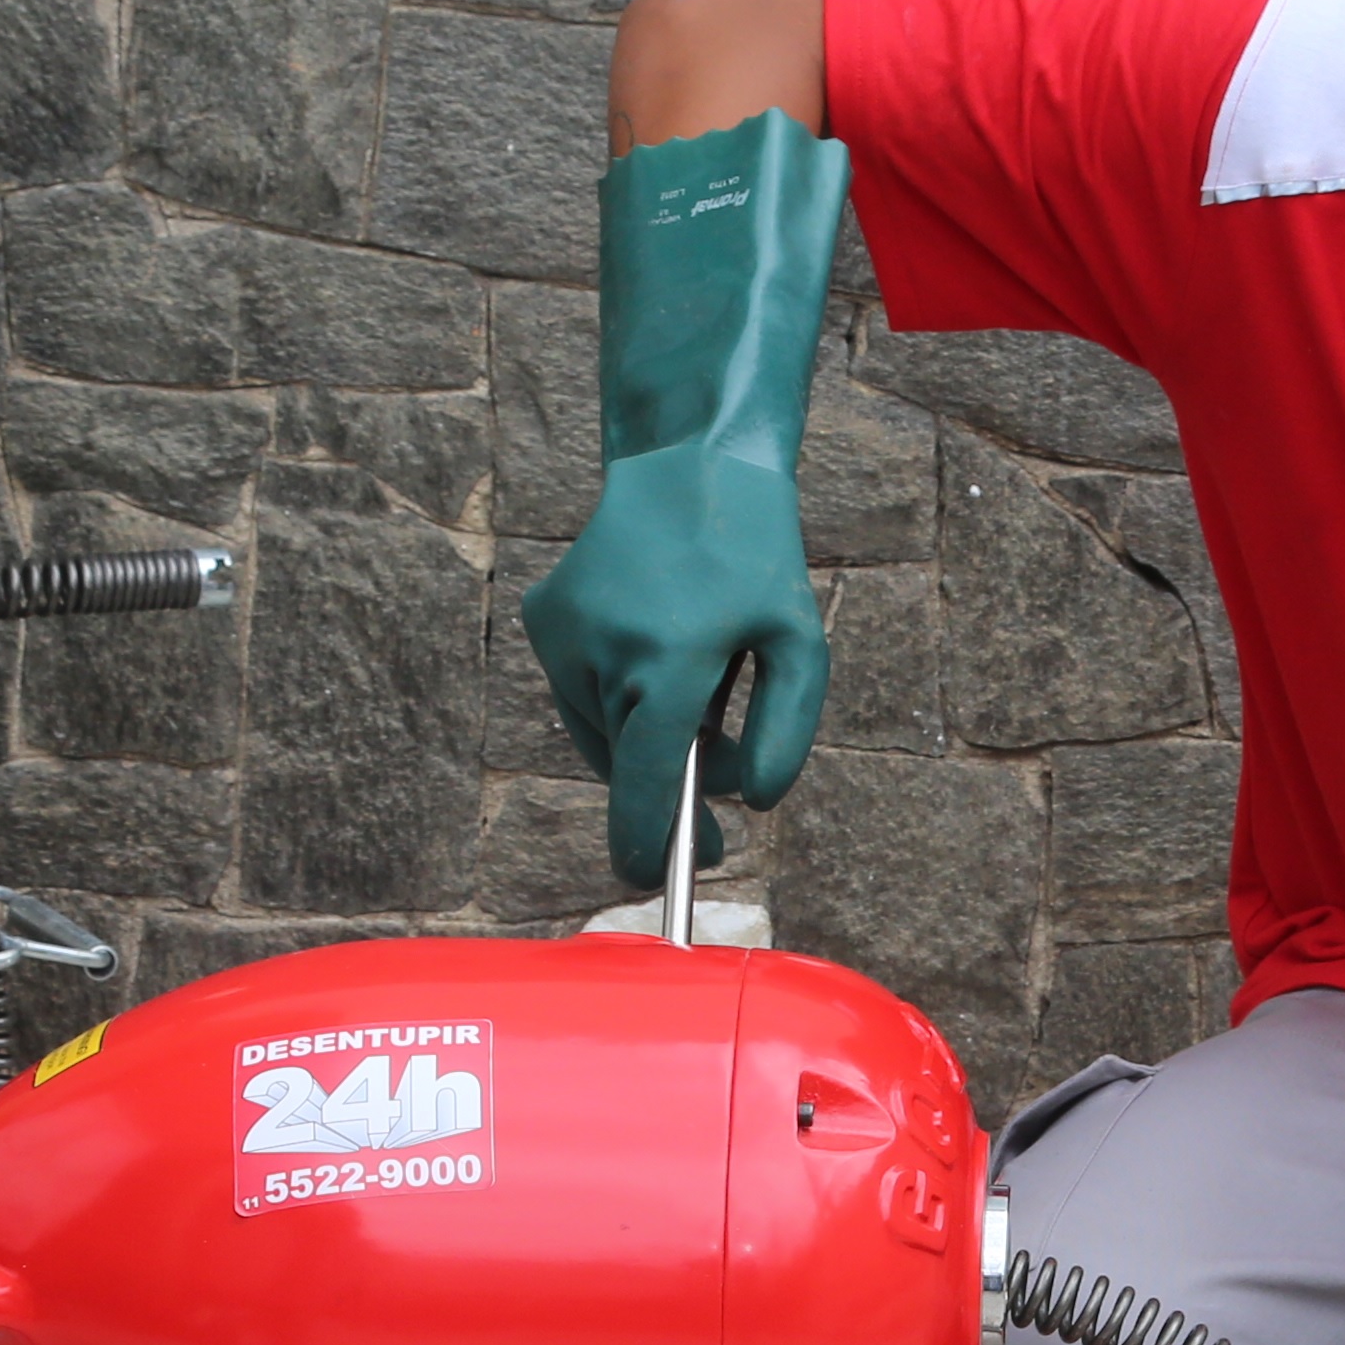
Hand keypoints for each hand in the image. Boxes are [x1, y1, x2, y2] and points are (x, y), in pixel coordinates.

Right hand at [522, 110, 846, 889]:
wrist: (689, 466)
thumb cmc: (756, 559)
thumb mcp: (800, 642)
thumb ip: (786, 730)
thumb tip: (754, 802)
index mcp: (670, 661)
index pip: (648, 780)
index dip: (650, 840)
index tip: (659, 877)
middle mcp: (605, 653)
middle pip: (631, 762)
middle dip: (672, 783)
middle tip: (721, 784)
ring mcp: (564, 637)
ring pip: (601, 730)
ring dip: (643, 733)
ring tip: (693, 689)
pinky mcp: (544, 621)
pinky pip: (580, 691)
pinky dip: (615, 694)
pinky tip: (651, 653)